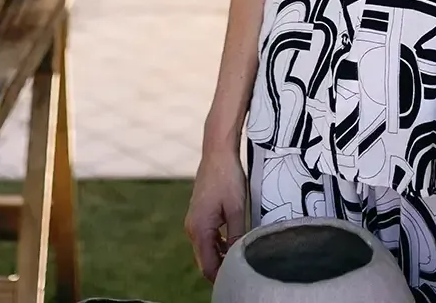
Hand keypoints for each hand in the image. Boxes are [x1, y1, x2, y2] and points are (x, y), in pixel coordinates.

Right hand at [185, 145, 247, 280]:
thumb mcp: (236, 209)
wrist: (217, 153)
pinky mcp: (199, 215)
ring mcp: (193, 222)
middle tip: (243, 272)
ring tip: (242, 259)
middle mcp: (192, 228)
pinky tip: (233, 243)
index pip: (208, 266)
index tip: (238, 281)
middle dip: (222, 269)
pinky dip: (218, 245)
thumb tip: (240, 256)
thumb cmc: (227, 178)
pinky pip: (207, 238)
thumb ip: (236, 235)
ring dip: (221, 257)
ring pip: (206, 250)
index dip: (222, 278)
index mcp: (199, 230)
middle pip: (205, 261)